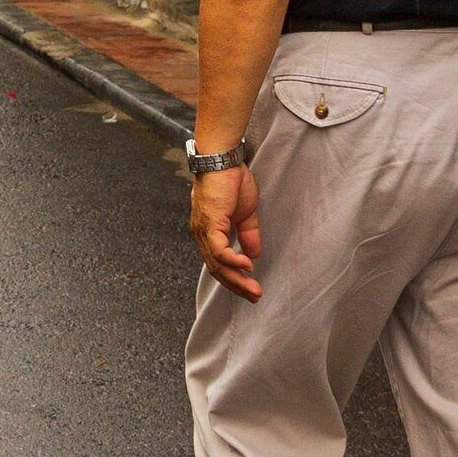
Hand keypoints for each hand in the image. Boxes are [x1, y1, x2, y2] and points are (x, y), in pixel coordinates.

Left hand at [190, 165, 262, 300]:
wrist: (223, 159)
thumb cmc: (231, 180)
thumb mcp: (245, 213)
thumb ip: (248, 234)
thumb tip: (254, 255)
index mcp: (209, 233)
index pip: (218, 263)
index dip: (234, 278)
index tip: (250, 289)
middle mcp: (202, 235)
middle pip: (217, 269)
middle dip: (237, 285)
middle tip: (255, 297)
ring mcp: (203, 230)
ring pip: (218, 264)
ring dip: (238, 279)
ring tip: (254, 290)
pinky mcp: (209, 223)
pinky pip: (220, 249)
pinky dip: (233, 260)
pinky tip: (247, 266)